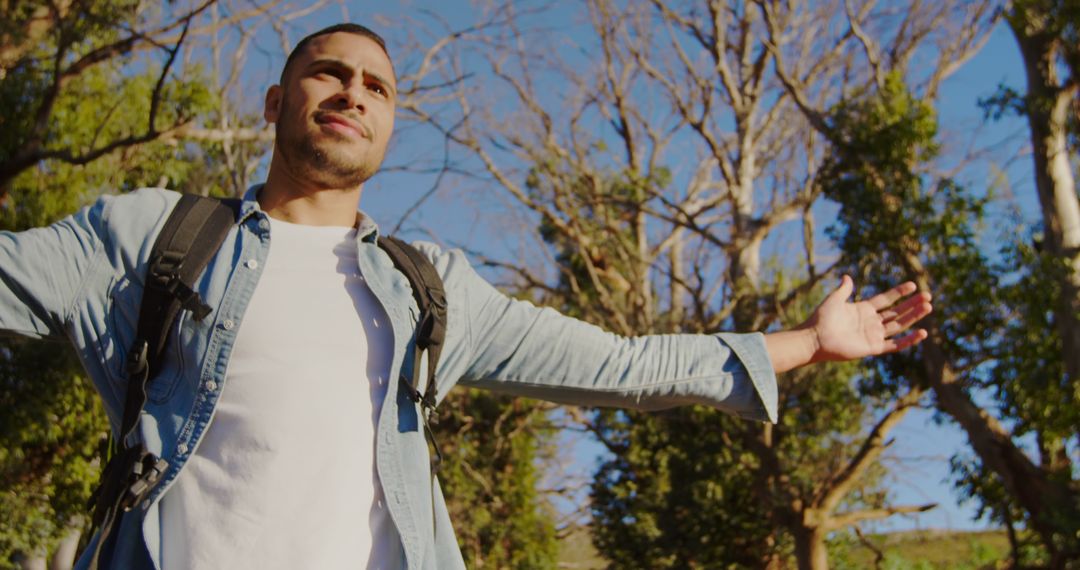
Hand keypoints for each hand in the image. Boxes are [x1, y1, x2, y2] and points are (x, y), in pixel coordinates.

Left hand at [804, 275, 931, 362]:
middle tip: (928, 296)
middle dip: (912, 304)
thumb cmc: (821, 318)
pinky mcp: (873, 347)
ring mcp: (873, 335)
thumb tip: (847, 276)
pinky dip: (909, 340)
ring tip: (928, 307)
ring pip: (899, 325)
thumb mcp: (834, 299)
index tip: (914, 285)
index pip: (886, 299)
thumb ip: (844, 289)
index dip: (900, 292)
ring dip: (914, 317)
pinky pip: (895, 344)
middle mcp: (871, 322)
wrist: (815, 338)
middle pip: (897, 312)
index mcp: (863, 309)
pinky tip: (922, 332)